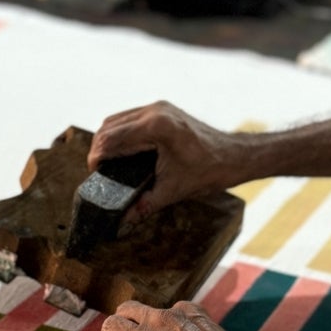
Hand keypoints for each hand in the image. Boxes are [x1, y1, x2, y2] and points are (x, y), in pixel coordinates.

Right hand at [88, 101, 255, 211]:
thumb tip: (121, 222)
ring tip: (106, 163)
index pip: (112, 139)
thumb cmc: (210, 170)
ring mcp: (159, 108)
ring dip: (108, 139)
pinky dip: (121, 133)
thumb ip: (143, 206)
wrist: (235, 157)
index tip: (94, 174)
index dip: (97, 157)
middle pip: (109, 126)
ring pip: (118, 120)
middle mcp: (155, 112)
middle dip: (99, 148)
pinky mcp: (163, 111)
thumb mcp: (172, 191)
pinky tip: (122, 152)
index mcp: (156, 127)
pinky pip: (131, 119)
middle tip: (98, 172)